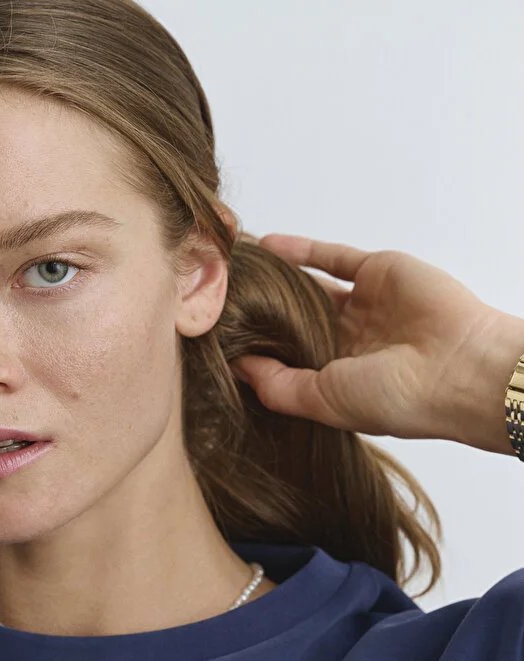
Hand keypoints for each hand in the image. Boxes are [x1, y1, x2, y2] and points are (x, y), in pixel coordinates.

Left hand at [230, 234, 517, 450]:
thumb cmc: (396, 397)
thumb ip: (277, 386)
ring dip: (276, 280)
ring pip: (308, 287)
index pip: (285, 362)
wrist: (458, 366)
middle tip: (217, 300)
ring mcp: (364, 307)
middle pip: (293, 322)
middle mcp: (348, 344)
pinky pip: (332, 257)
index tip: (213, 342)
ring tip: (236, 271)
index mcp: (336, 380)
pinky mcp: (377, 272)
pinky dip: (301, 250)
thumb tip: (234, 368)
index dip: (252, 352)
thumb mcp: (323, 402)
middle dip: (259, 314)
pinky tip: (266, 245)